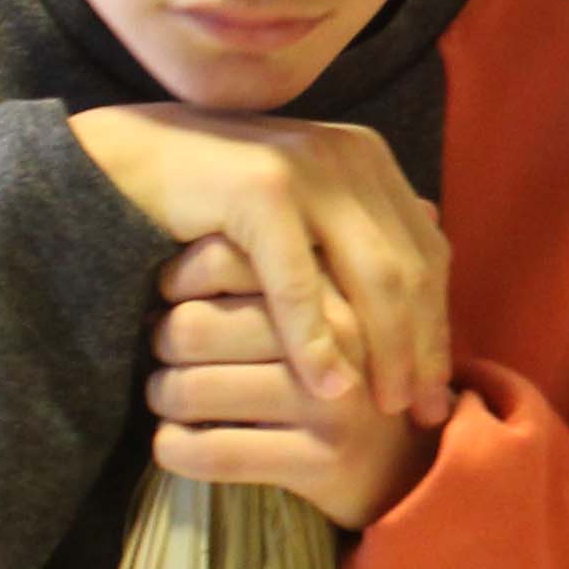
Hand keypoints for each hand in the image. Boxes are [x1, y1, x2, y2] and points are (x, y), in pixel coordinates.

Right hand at [67, 104, 454, 427]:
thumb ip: (353, 228)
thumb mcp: (299, 208)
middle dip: (423, 348)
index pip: (428, 253)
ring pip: (371, 277)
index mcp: (367, 158)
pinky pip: (299, 282)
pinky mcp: (260, 191)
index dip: (440, 325)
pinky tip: (328, 386)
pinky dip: (318, 340)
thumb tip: (435, 236)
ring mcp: (308, 169)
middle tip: (424, 412)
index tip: (438, 390)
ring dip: (384, 350)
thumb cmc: (216, 195)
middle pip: (410, 270)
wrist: (128, 157)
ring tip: (385, 408)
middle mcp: (349, 156)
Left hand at [143, 240, 434, 522]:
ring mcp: (334, 401)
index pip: (224, 259)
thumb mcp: (328, 302)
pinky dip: (176, 449)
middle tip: (166, 352)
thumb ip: (281, 264)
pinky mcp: (323, 461)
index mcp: (340, 279)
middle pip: (196, 326)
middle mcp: (344, 334)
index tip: (173, 294)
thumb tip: (187, 231)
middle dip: (163, 341)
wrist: (408, 461)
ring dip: (163, 396)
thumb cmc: (346, 367)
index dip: (180, 277)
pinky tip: (172, 445)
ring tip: (166, 395)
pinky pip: (215, 453)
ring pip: (195, 390)